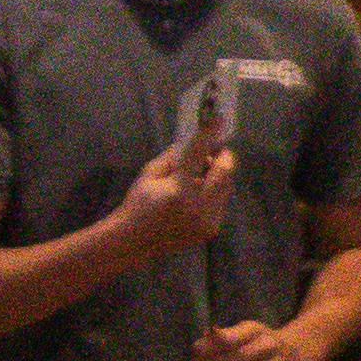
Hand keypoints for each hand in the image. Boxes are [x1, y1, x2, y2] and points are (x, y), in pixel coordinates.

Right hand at [117, 114, 238, 266]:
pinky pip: (221, 201)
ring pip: (226, 186)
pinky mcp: (212, 229)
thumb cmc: (137, 204)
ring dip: (218, 174)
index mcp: (178, 190)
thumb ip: (175, 155)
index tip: (219, 119)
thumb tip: (196, 139)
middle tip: (214, 149)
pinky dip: (214, 192)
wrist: (133, 241)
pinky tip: (197, 193)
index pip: (199, 154)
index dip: (209, 134)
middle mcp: (198, 206)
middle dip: (222, 156)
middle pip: (226, 171)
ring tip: (200, 173)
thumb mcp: (149, 174)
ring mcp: (208, 220)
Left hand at [177, 312, 331, 360]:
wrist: (303, 349)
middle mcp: (269, 347)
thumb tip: (203, 341)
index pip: (232, 337)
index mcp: (257, 330)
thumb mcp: (248, 330)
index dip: (211, 344)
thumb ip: (226, 336)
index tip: (194, 351)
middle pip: (234, 358)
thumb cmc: (263, 340)